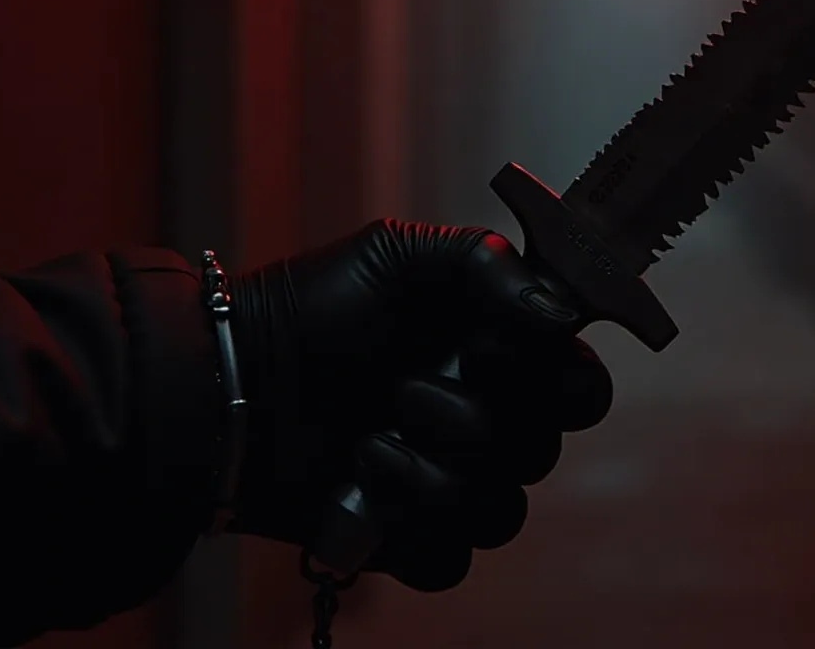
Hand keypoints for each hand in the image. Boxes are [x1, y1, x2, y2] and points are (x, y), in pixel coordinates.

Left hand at [226, 219, 612, 590]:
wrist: (233, 382)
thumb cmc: (315, 309)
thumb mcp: (398, 254)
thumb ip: (487, 263)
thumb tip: (561, 312)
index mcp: (504, 359)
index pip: (582, 390)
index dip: (556, 382)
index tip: (487, 352)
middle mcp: (490, 425)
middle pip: (542, 454)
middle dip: (471, 422)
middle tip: (403, 391)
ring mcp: (453, 486)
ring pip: (500, 513)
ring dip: (432, 476)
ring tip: (368, 440)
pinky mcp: (410, 539)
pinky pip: (450, 560)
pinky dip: (407, 526)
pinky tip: (362, 486)